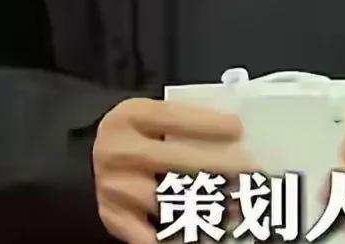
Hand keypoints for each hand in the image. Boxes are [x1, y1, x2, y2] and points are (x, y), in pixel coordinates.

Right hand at [93, 97, 254, 243]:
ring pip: (164, 200)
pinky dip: (175, 236)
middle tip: (249, 170)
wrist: (94, 153)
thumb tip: (234, 130)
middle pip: (173, 159)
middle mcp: (118, 151)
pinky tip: (203, 232)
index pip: (172, 117)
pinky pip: (147, 235)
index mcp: (131, 116)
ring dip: (205, 203)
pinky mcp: (112, 216)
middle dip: (217, 165)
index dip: (206, 124)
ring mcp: (114, 187)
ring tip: (238, 203)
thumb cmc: (137, 130)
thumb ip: (182, 118)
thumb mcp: (151, 113)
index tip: (238, 129)